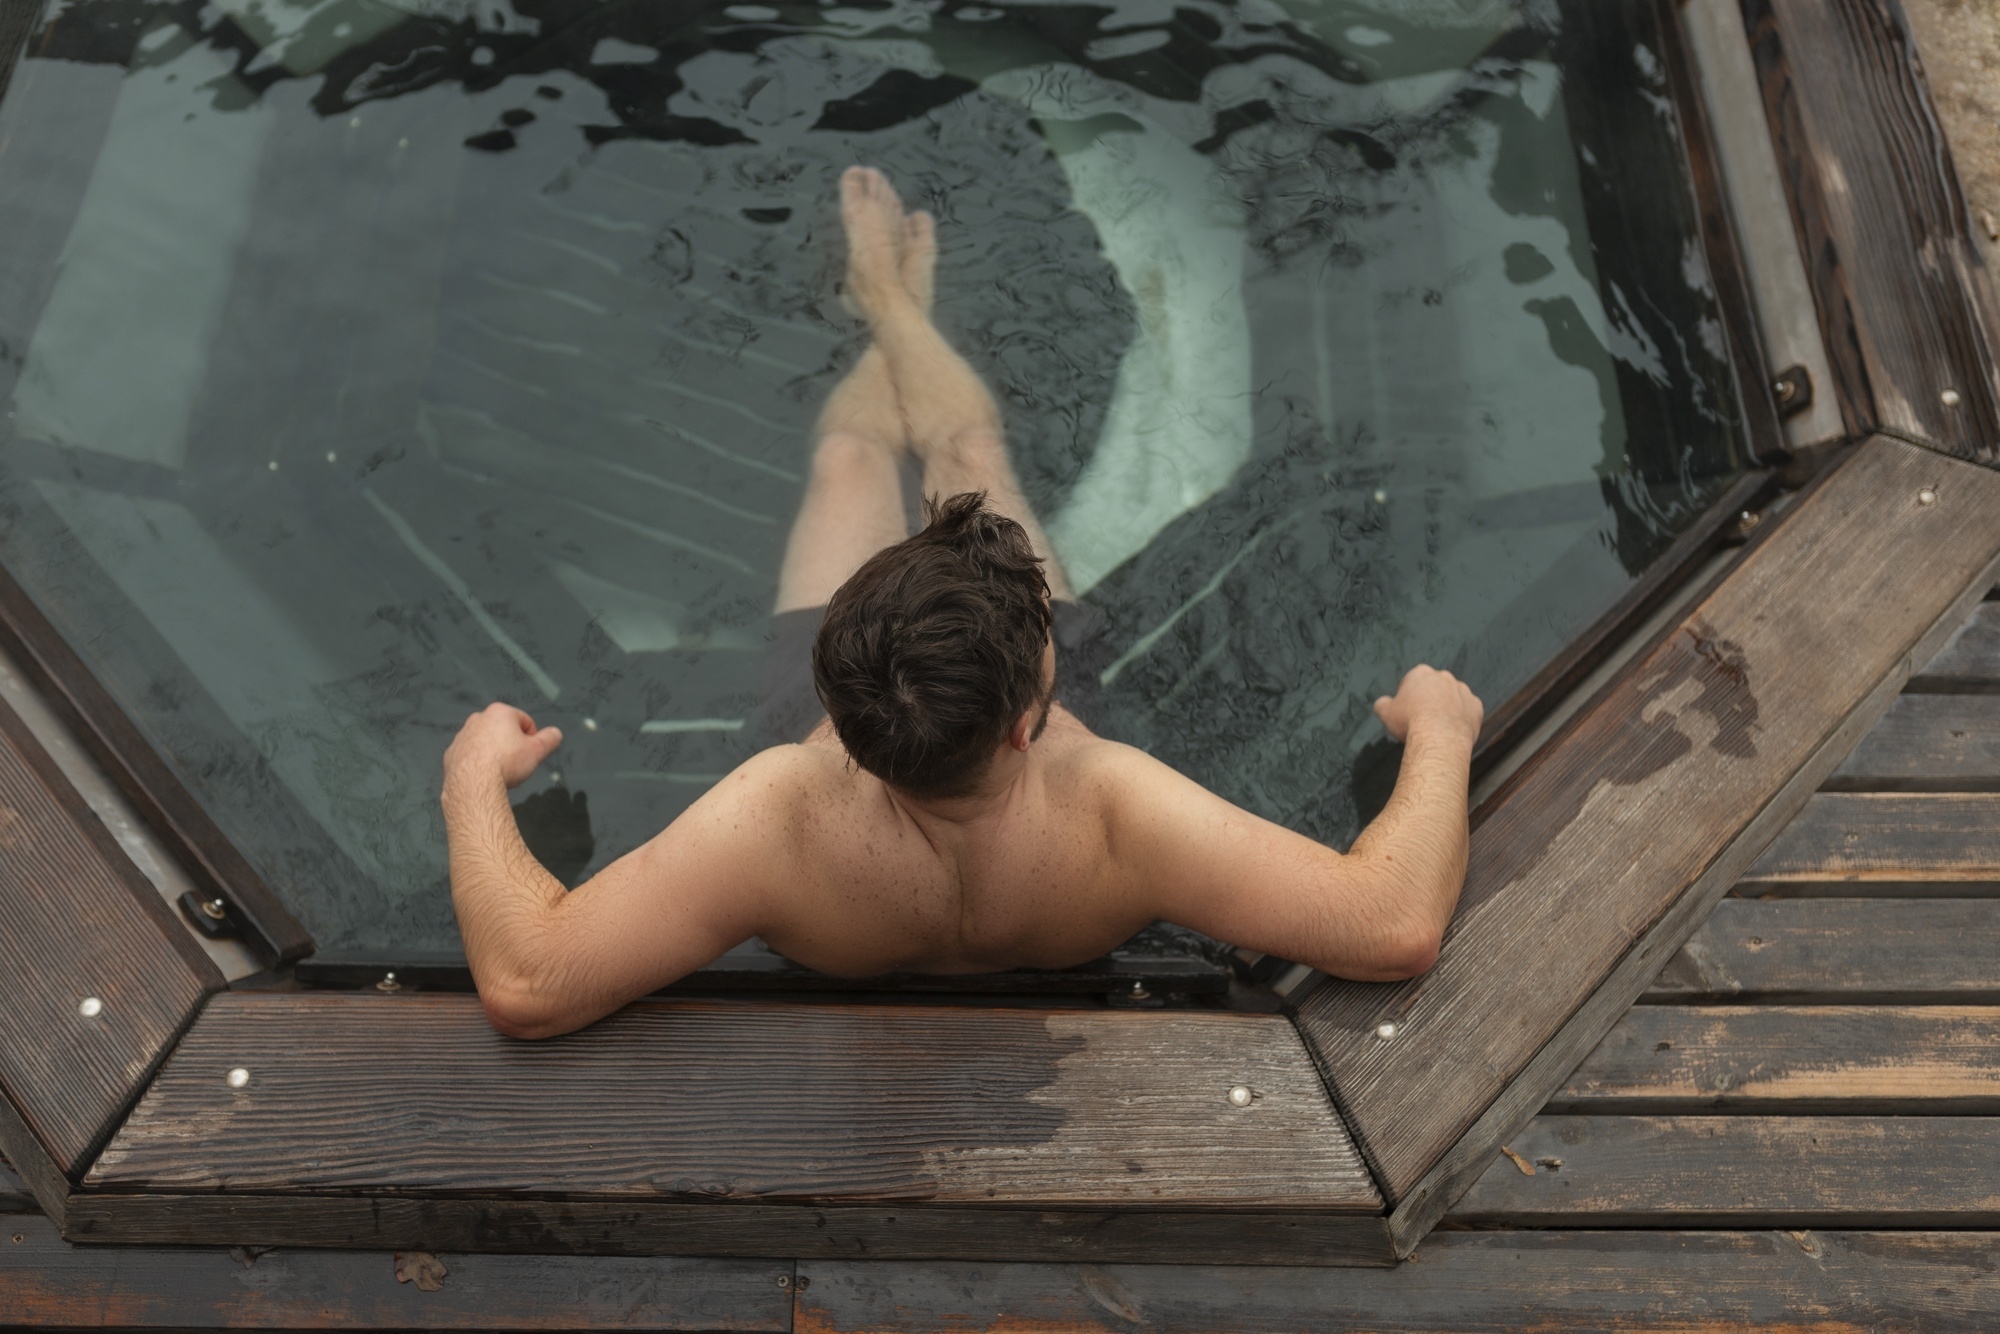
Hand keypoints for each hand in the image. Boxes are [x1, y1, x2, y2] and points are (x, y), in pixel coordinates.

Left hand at [444, 703, 563, 790]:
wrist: (474, 783)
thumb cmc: (506, 763)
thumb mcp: (538, 751)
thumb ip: (550, 739)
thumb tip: (555, 733)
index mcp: (500, 713)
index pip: (525, 721)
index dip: (533, 738)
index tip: (532, 752)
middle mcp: (478, 719)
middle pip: (503, 730)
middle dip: (512, 744)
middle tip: (518, 762)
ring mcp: (462, 735)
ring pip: (485, 742)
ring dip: (494, 752)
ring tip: (502, 770)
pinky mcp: (452, 753)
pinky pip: (470, 755)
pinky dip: (478, 762)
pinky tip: (485, 775)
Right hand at [1374, 665, 1482, 744]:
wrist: (1438, 737)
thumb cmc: (1411, 722)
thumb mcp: (1385, 712)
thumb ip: (1382, 703)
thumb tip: (1382, 704)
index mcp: (1421, 673)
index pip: (1412, 681)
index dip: (1408, 696)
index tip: (1406, 710)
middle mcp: (1444, 677)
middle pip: (1434, 688)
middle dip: (1429, 700)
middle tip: (1422, 719)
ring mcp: (1462, 691)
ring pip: (1453, 699)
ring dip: (1447, 709)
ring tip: (1438, 727)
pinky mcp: (1476, 706)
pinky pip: (1468, 712)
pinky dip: (1462, 719)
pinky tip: (1452, 731)